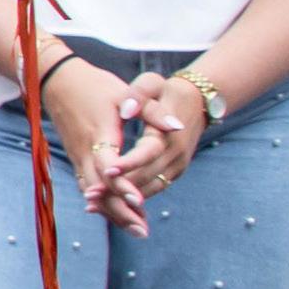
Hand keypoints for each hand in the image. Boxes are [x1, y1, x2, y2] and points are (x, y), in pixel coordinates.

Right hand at [39, 55, 148, 237]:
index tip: (138, 201)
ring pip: (94, 193)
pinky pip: (89, 187)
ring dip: (113, 212)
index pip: (108, 166)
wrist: (58, 82)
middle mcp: (84, 151)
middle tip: (143, 230)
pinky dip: (104, 204)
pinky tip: (120, 216)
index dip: (122, 184)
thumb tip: (177, 128)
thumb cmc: (95, 86)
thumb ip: (152, 110)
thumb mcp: (125, 92)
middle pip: (100, 189)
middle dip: (121, 211)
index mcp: (99, 134)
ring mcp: (78, 158)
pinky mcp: (77, 160)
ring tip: (137, 229)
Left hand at [99, 69, 202, 212]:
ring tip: (93, 204)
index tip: (107, 171)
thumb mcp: (153, 83)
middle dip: (118, 189)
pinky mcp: (173, 173)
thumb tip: (126, 109)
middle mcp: (175, 154)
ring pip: (149, 189)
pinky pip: (152, 189)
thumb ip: (139, 95)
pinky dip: (131, 199)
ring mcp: (176, 166)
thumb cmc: (166, 90)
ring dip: (123, 199)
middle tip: (91, 195)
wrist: (197, 102)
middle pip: (146, 178)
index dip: (129, 163)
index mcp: (167, 133)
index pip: (148, 152)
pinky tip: (108, 205)